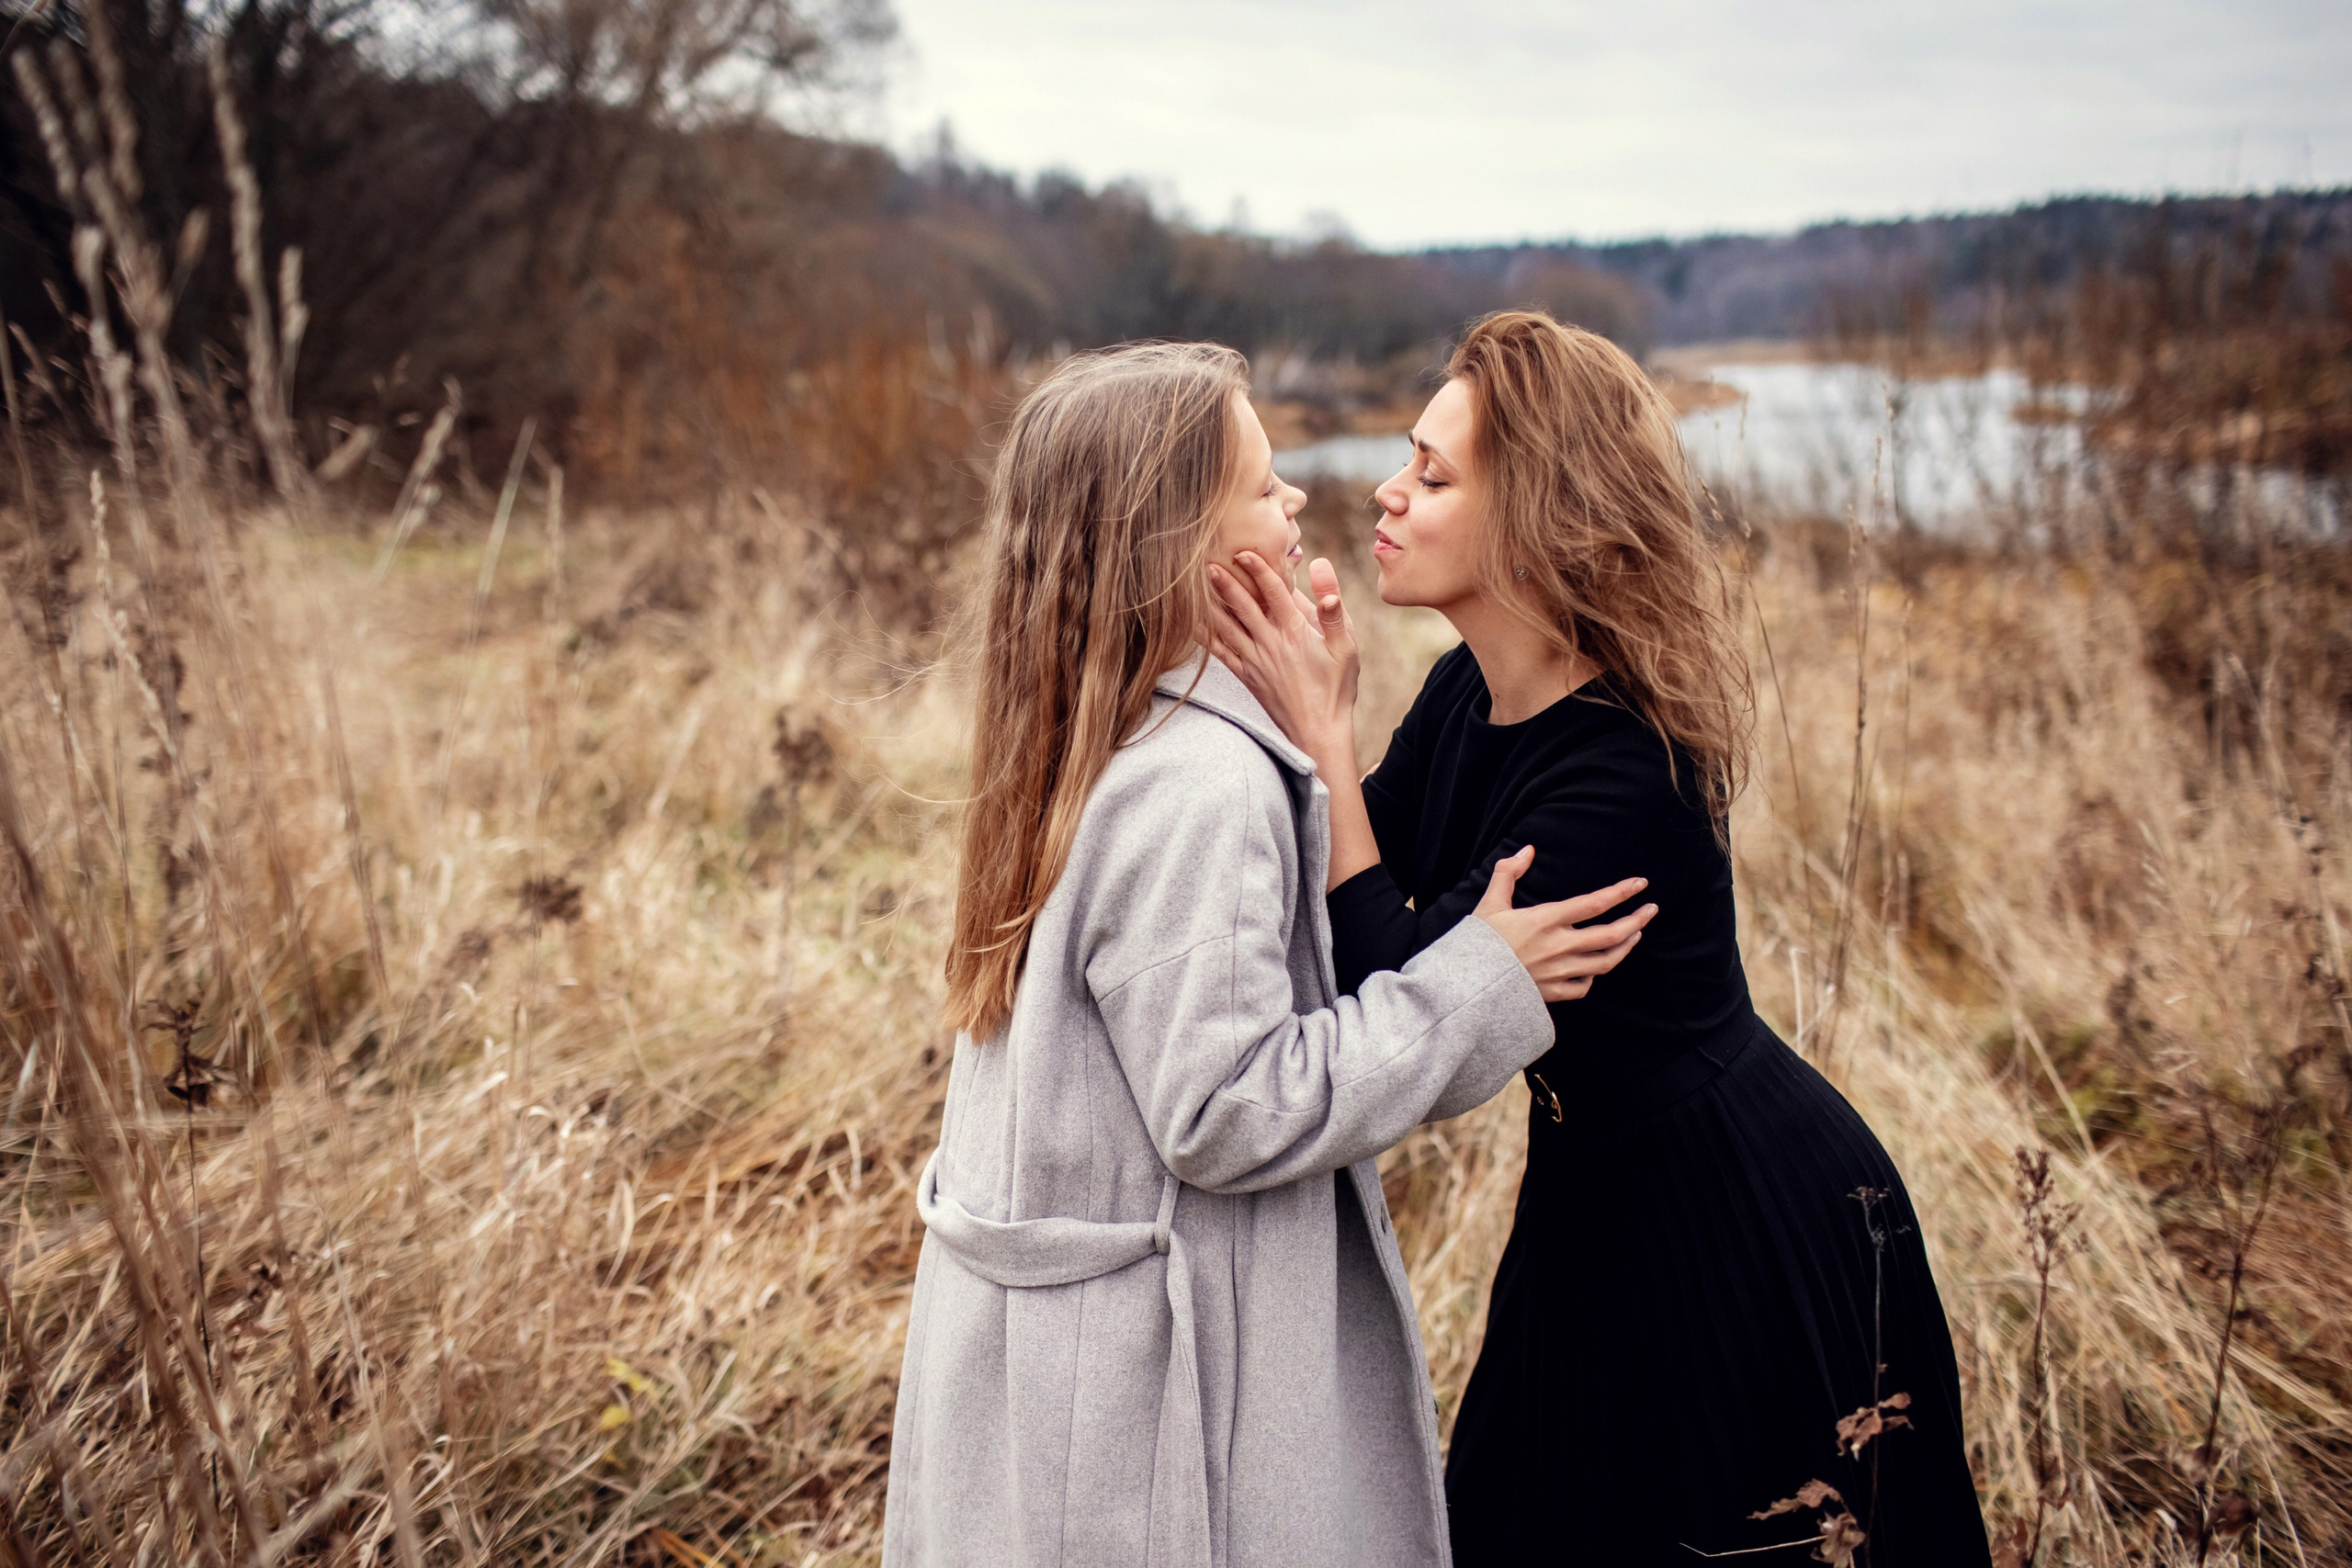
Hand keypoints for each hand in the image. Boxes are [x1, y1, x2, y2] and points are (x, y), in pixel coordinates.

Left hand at [1206, 551, 1359, 767]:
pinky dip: (1205, 637)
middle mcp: (1270, 643)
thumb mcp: (1346, 645)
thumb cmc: (1337, 687)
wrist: (1318, 732)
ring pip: (1226, 626)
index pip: (1274, 592)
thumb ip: (1332, 607)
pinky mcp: (1247, 677)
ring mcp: (1255, 661)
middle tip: (1207, 560)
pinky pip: (1221, 653)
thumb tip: (1322, 568)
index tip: (1243, 551)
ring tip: (1192, 586)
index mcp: (1295, 632)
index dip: (1258, 568)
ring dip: (1210, 604)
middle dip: (1225, 582)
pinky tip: (1191, 623)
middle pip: (1243, 605)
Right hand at [1472, 848, 1655, 1002]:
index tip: (1640, 884)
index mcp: (1546, 920)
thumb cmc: (1478, 944)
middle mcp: (1559, 947)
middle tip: (1651, 909)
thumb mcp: (1489, 903)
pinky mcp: (1553, 993)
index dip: (1621, 892)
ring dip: (1625, 947)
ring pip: (1605, 962)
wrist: (1466, 987)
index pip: (1595, 903)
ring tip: (1635, 935)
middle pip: (1611, 934)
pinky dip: (1593, 976)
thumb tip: (1527, 850)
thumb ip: (1508, 873)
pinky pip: (1584, 986)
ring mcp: (1559, 972)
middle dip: (1637, 920)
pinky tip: (1597, 967)